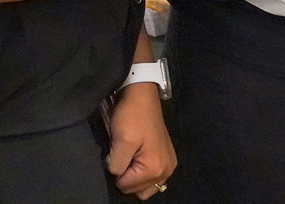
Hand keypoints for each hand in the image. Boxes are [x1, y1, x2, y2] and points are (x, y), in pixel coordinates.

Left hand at [106, 82, 175, 199]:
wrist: (142, 93)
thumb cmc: (132, 115)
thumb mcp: (120, 140)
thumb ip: (116, 165)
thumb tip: (116, 173)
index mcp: (156, 168)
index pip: (126, 186)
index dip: (116, 171)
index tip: (116, 152)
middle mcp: (166, 171)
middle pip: (138, 190)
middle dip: (126, 175)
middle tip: (122, 154)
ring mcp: (168, 164)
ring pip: (145, 186)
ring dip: (134, 175)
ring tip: (129, 155)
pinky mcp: (166, 156)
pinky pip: (152, 176)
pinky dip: (142, 170)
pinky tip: (137, 154)